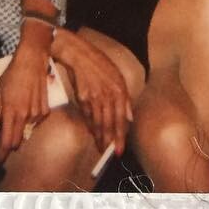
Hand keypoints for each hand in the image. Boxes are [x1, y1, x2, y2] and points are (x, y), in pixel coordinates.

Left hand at [0, 37, 50, 160]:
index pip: (6, 142)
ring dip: (21, 127)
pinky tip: (28, 106)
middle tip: (4, 134)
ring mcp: (36, 113)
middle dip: (10, 143)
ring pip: (27, 131)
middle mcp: (24, 115)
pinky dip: (31, 120)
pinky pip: (37, 123)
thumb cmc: (12, 75)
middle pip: (17, 141)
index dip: (1, 154)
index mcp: (10, 111)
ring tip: (17, 109)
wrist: (32, 60)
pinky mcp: (45, 109)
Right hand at [52, 29, 132, 153]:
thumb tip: (130, 117)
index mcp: (119, 89)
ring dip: (99, 137)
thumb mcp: (117, 75)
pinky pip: (88, 117)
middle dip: (109, 141)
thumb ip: (124, 97)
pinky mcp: (82, 98)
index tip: (119, 149)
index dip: (120, 135)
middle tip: (109, 153)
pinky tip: (92, 132)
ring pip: (98, 123)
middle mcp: (108, 94)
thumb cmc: (99, 64)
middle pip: (109, 124)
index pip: (121, 118)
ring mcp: (94, 97)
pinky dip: (90, 126)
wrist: (79, 54)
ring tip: (101, 147)